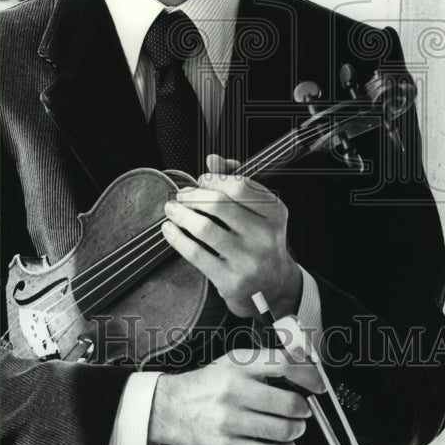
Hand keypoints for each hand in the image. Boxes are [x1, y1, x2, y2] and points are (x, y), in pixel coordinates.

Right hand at [148, 346, 323, 444]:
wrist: (172, 407)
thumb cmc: (207, 385)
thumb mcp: (233, 362)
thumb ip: (265, 363)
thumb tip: (303, 365)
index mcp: (237, 365)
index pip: (283, 364)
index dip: (308, 375)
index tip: (318, 385)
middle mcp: (233, 390)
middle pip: (288, 402)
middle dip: (303, 410)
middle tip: (304, 411)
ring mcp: (228, 420)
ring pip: (281, 430)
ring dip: (295, 430)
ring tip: (294, 427)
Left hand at [162, 154, 301, 318]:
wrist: (272, 284)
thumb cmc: (260, 240)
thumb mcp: (258, 210)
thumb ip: (237, 182)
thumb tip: (213, 160)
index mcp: (275, 213)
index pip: (240, 186)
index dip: (214, 179)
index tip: (201, 180)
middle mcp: (265, 237)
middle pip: (219, 204)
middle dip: (193, 195)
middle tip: (181, 195)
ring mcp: (249, 260)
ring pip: (205, 228)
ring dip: (181, 214)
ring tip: (172, 209)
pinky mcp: (231, 280)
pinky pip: (196, 253)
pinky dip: (176, 238)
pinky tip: (169, 229)